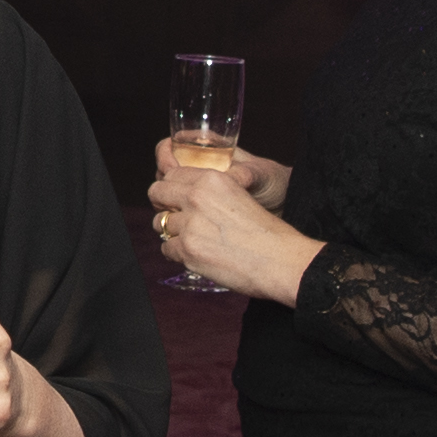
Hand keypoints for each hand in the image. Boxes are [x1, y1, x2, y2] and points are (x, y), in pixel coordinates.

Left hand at [146, 159, 322, 305]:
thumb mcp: (239, 196)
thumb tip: (184, 199)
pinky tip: (195, 255)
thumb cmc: (266, 233)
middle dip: (162, 205)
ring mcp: (190, 224)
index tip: (175, 199)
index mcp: (212, 178)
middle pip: (157, 193)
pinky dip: (177, 254)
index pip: (172, 175)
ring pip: (160, 223)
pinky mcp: (188, 250)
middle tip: (173, 217)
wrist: (280, 260)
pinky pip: (166, 249)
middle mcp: (197, 197)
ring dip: (172, 232)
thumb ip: (211, 193)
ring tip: (192, 240)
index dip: (171, 188)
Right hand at [151, 133, 286, 209]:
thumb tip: (232, 177)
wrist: (283, 204)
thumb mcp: (260, 174)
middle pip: (164, 173)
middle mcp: (198, 168)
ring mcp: (197, 189)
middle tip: (172, 195)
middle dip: (163, 184)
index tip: (172, 166)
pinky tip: (186, 226)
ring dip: (168, 203)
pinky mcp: (200, 209)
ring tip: (179, 213)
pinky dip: (177, 218)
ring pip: (168, 195)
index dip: (165, 155)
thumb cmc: (273, 181)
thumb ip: (244, 174)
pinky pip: (179, 212)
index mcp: (207, 150)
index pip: (170, 146)